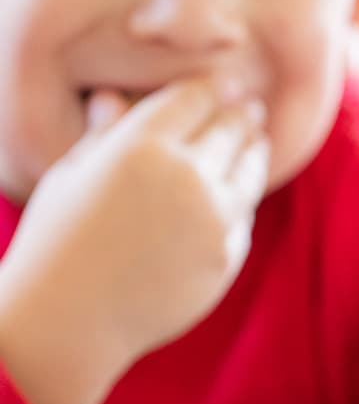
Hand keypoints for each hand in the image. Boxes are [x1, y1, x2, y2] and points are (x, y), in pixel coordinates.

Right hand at [0, 79, 268, 403]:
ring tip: (258, 142)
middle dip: (241, 115)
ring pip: (248, 174)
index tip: (225, 82)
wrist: (69, 321)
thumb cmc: (56, 242)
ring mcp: (212, 221)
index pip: (196, 97)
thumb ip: (104, 134)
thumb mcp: (70, 176)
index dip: (213, 87)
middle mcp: (185, 177)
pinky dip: (242, 203)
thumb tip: (113, 96)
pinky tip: (239, 195)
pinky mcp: (225, 259)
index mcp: (141, 145)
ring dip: (255, 152)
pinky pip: (242, 220)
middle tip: (251, 106)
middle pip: (230, 129)